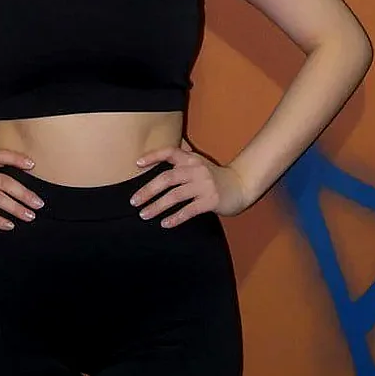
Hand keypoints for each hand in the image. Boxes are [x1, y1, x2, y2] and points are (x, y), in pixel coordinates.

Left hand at [130, 146, 250, 226]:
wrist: (240, 186)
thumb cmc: (214, 176)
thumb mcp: (198, 163)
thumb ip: (182, 158)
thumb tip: (164, 151)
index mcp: (191, 158)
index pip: (170, 152)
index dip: (153, 156)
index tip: (137, 164)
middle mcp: (196, 169)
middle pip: (167, 177)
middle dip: (148, 190)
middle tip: (134, 201)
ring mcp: (204, 185)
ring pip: (175, 196)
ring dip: (157, 206)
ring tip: (144, 214)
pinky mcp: (211, 200)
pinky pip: (189, 210)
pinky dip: (176, 218)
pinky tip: (165, 224)